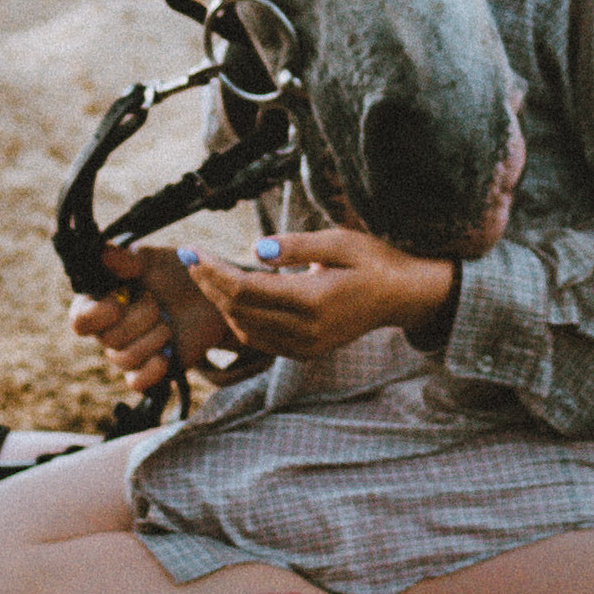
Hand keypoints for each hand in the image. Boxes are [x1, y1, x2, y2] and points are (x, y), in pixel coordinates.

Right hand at [70, 244, 245, 395]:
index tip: (119, 300)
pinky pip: (136, 383)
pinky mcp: (146, 371)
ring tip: (168, 322)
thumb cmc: (175, 274)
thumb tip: (103, 253)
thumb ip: (128, 259)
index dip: (96, 314)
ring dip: (153, 338)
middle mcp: (109, 330)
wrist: (209, 299)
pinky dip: (153, 369)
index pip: (80, 320)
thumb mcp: (153, 260)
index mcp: (102, 301)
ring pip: (124, 359)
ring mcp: (127, 352)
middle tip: (157, 302)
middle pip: (107, 339)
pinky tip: (167, 354)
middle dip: (139, 318)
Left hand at [181, 223, 455, 360]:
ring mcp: (305, 346)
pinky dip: (240, 318)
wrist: (402, 296)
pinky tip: (234, 296)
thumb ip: (296, 247)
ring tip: (207, 273)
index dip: (213, 271)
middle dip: (209, 283)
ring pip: (245, 328)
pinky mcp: (306, 352)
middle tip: (191, 257)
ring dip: (221, 302)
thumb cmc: (373, 261)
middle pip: (238, 310)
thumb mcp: (339, 241)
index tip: (193, 251)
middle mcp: (306, 331)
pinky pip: (260, 339)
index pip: (245, 290)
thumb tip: (254, 251)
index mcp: (313, 301)